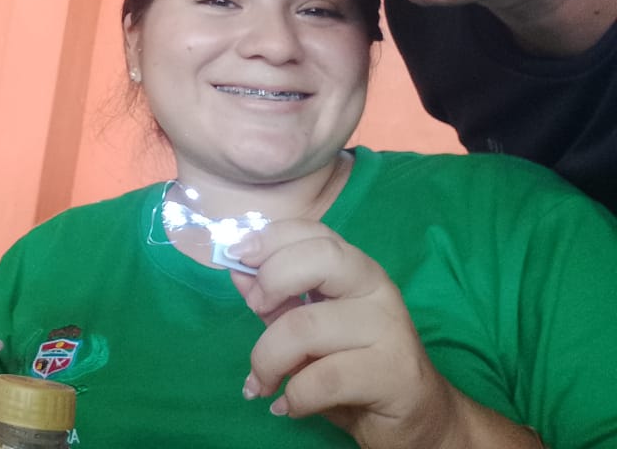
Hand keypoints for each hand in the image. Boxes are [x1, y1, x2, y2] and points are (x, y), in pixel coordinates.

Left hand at [229, 220, 462, 448]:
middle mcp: (376, 288)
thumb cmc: (353, 365)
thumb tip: (236, 269)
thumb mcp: (306, 329)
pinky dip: (293, 396)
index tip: (238, 256)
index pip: (314, 232)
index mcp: (354, 268)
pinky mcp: (392, 372)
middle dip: (271, 281)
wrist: (414, 418)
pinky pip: (323, 378)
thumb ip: (275, 300)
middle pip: (320, 259)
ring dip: (268, 359)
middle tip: (255, 310)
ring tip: (262, 382)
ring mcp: (388, 328)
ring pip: (306, 327)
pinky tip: (286, 405)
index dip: (270, 238)